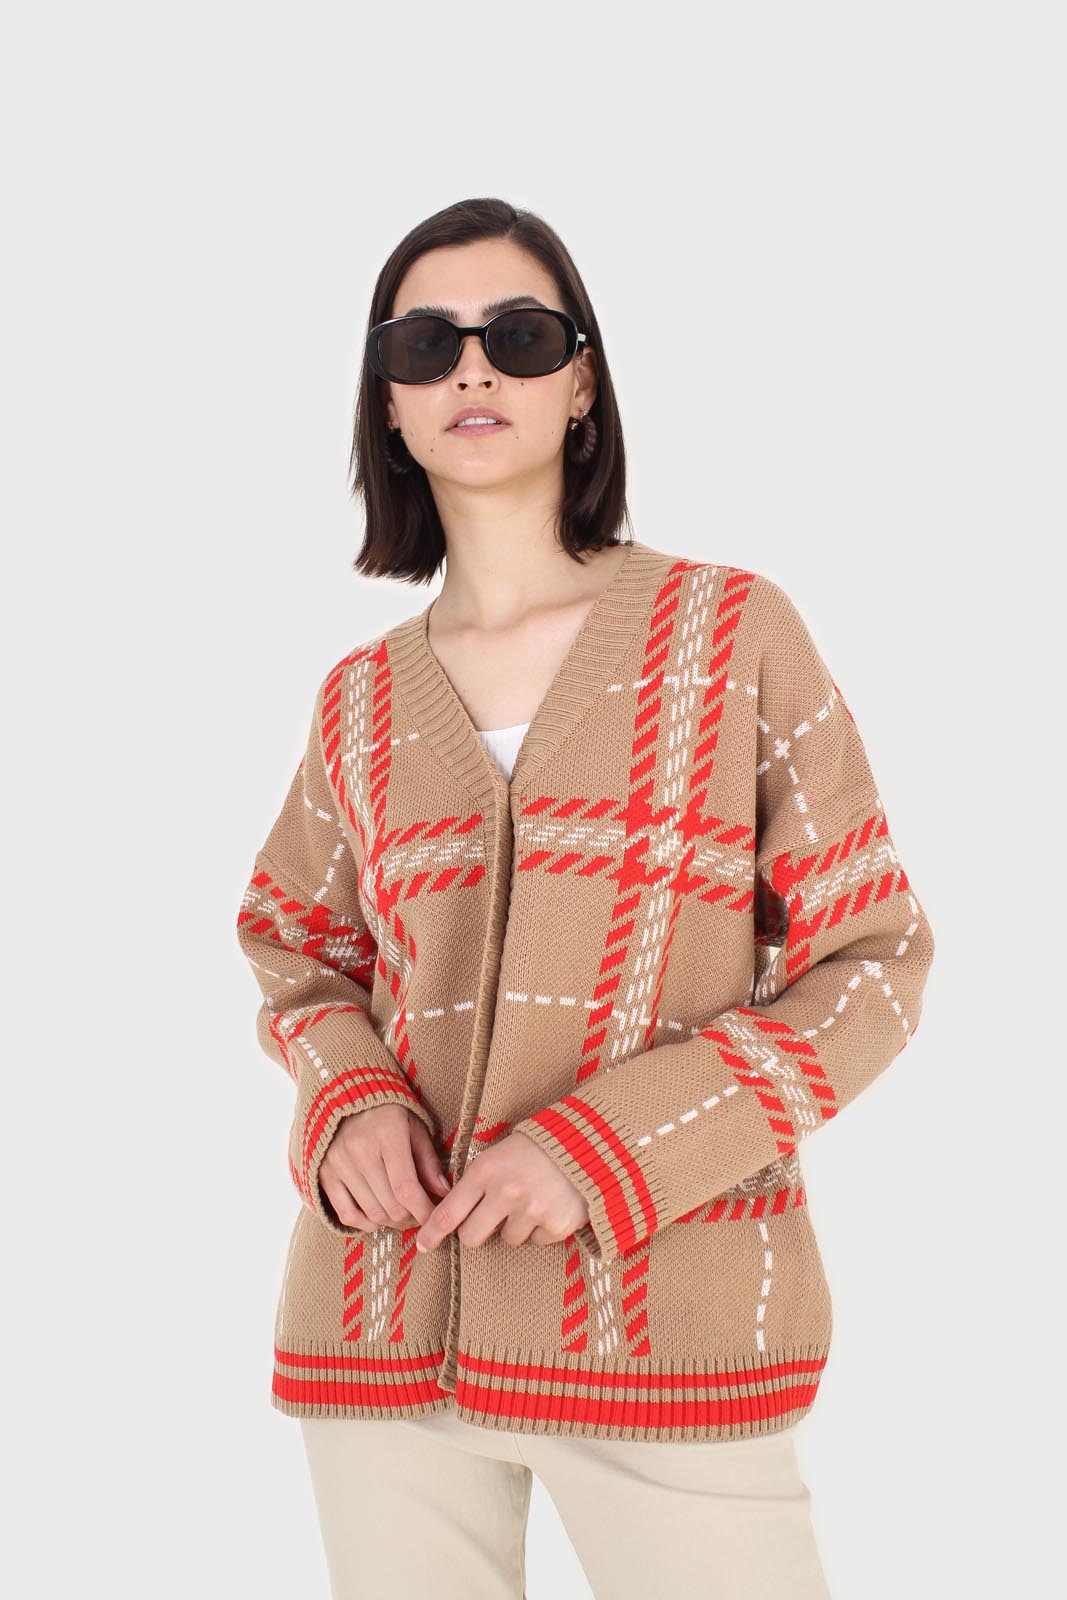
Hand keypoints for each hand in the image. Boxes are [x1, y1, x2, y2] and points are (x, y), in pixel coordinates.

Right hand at [318, 1103, 451, 1230]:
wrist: (346, 1097)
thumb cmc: (388, 1113)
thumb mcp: (414, 1127)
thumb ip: (428, 1161)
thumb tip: (444, 1193)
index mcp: (388, 1133)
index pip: (406, 1187)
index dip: (424, 1210)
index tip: (435, 1218)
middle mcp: (359, 1149)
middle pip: (390, 1204)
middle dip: (412, 1218)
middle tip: (422, 1216)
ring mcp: (339, 1163)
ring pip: (372, 1212)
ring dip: (392, 1223)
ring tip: (404, 1216)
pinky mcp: (325, 1174)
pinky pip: (346, 1214)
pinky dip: (366, 1224)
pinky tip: (378, 1219)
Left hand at [414, 1130, 590, 1252]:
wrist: (588, 1142)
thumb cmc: (537, 1146)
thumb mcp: (500, 1152)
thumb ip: (479, 1180)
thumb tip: (455, 1212)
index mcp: (486, 1171)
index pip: (449, 1211)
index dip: (432, 1232)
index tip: (422, 1245)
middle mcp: (506, 1193)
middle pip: (472, 1237)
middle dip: (476, 1232)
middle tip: (489, 1219)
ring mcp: (532, 1211)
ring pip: (507, 1239)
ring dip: (515, 1226)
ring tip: (531, 1199)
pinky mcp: (556, 1225)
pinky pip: (537, 1240)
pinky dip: (542, 1228)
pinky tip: (551, 1203)